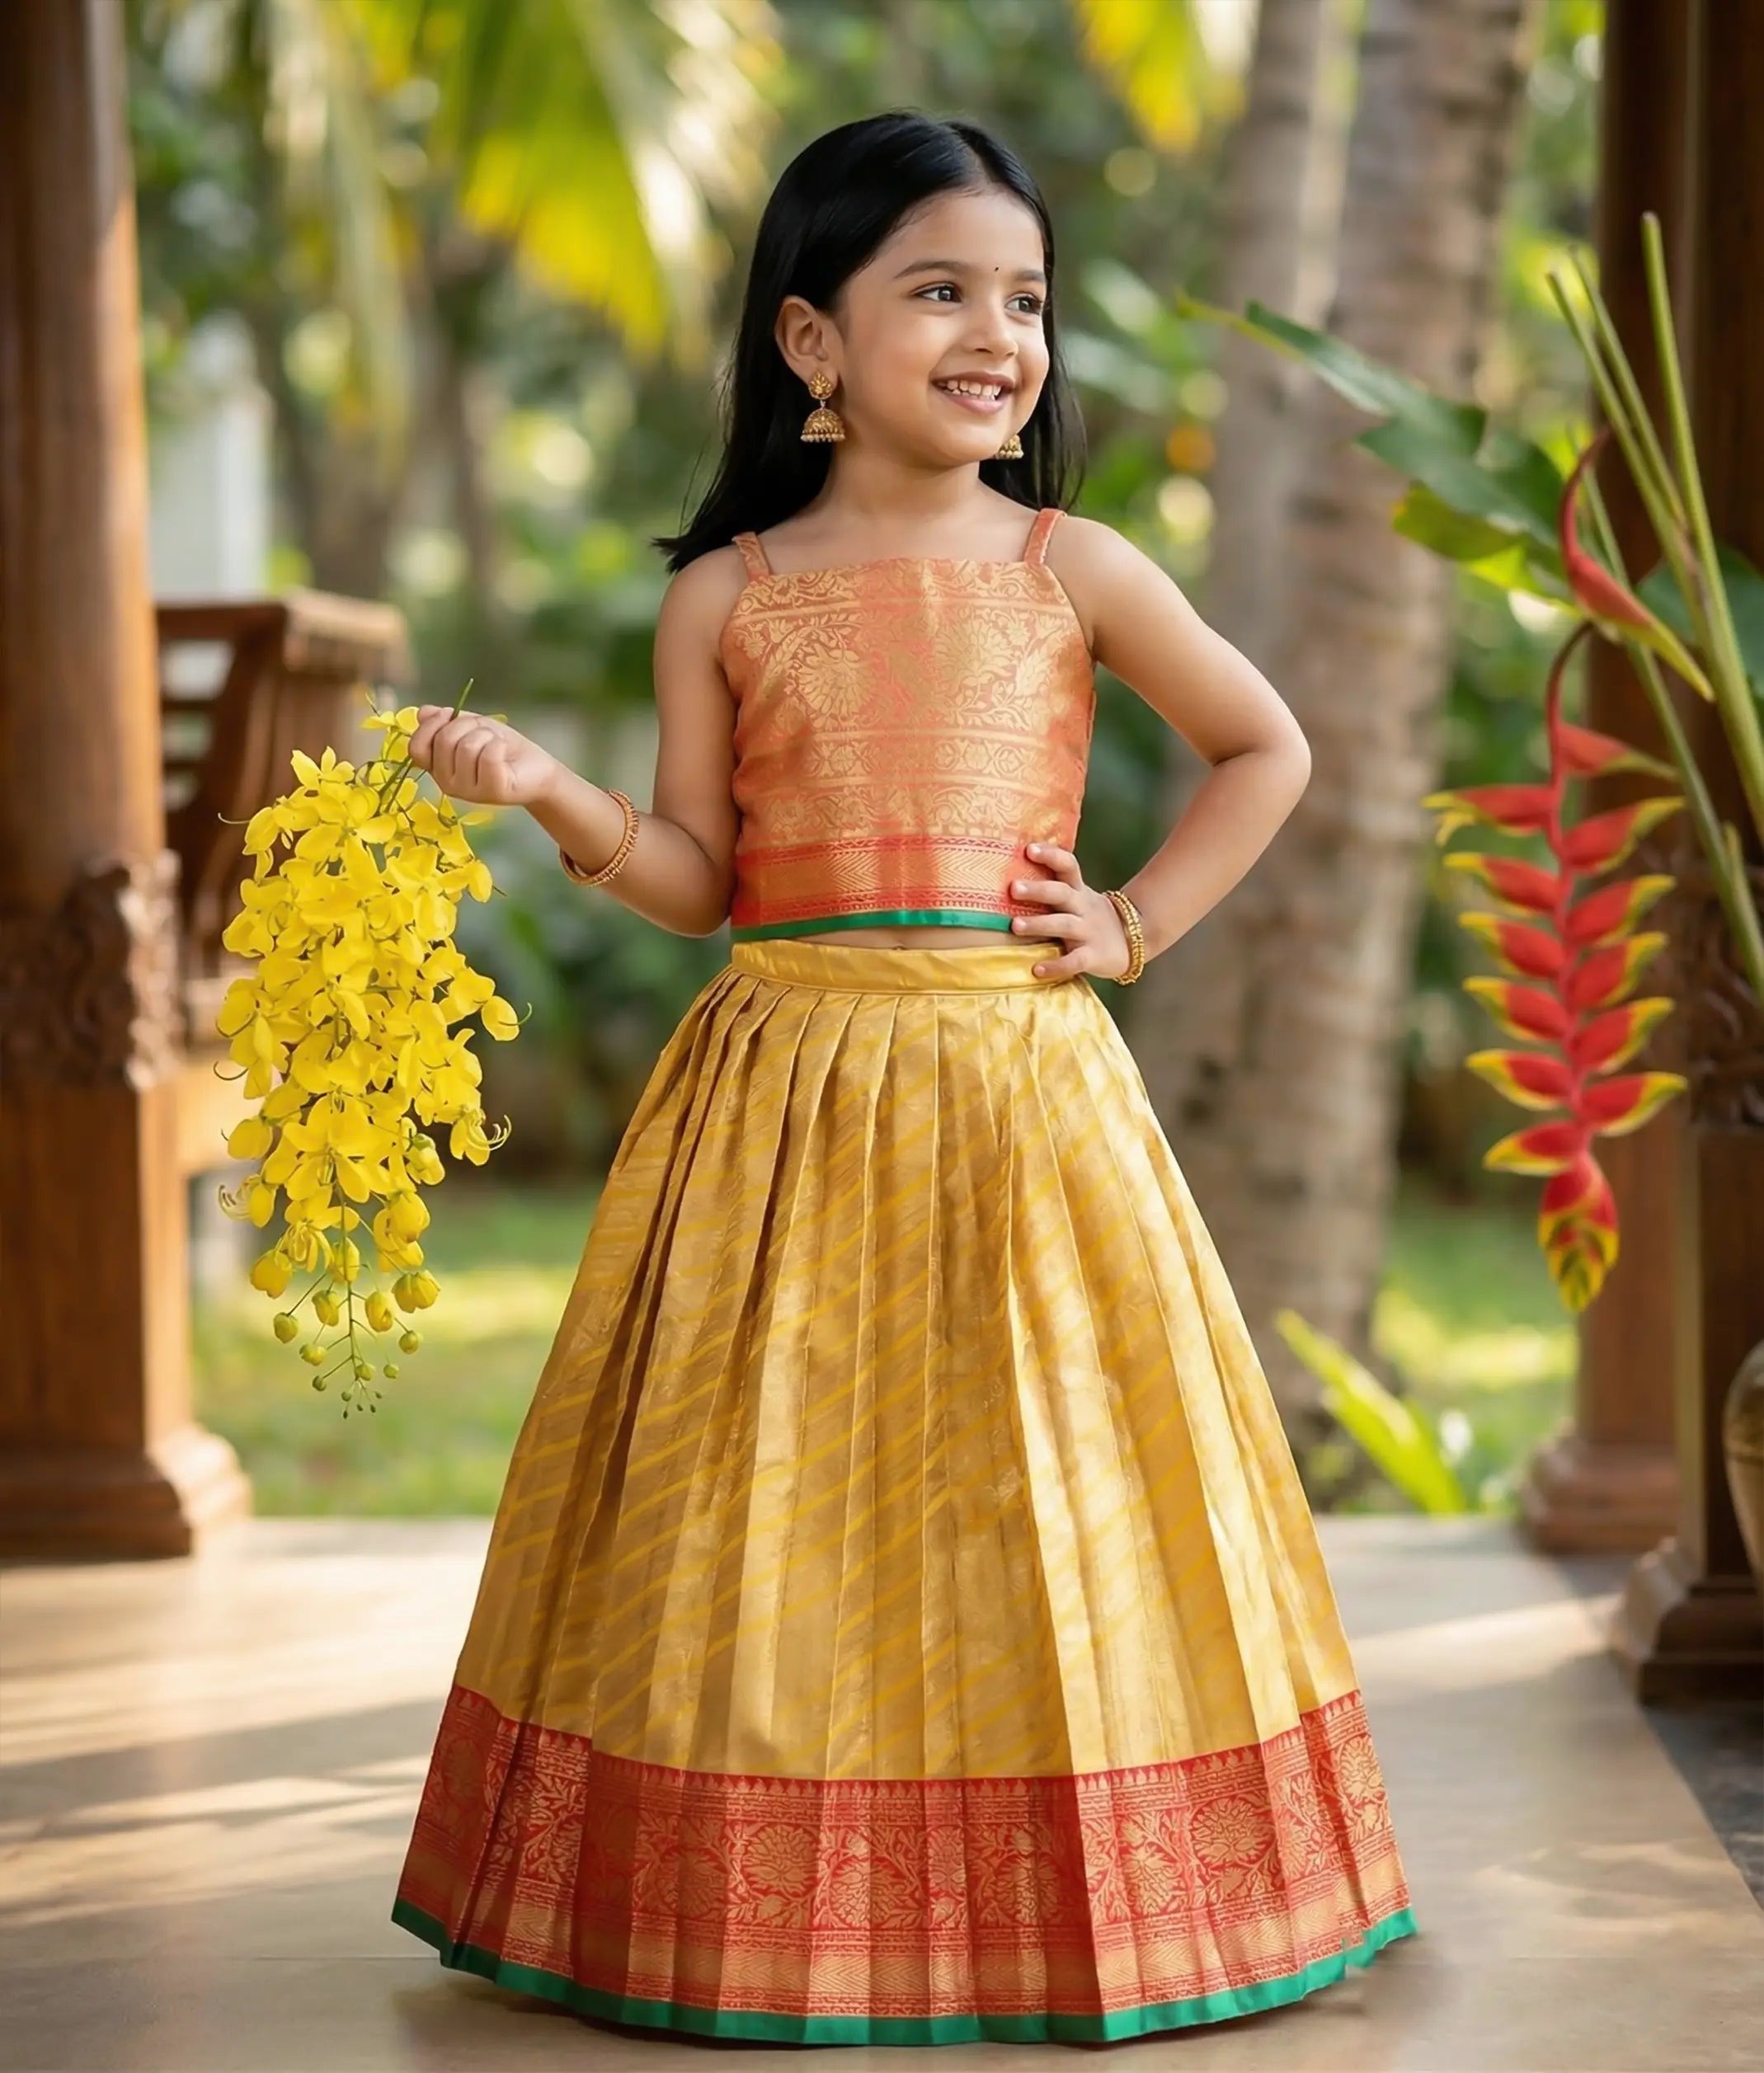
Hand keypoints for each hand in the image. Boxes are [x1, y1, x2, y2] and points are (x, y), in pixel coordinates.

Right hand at [406, 705, 559, 807]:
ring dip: (486, 735)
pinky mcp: (492, 791)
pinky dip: (499, 745)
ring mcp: (469, 792)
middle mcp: (448, 784)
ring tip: (497, 744)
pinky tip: (505, 753)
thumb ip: (446, 721)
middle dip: (467, 725)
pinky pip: (488, 755)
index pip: (417, 748)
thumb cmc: (502, 748)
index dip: (430, 726)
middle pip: (444, 741)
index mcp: (438, 769)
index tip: (449, 714)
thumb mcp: (471, 727)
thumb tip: (422, 712)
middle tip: (485, 733)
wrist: (536, 769)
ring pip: (467, 746)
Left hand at [1008, 842, 1133, 979]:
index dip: (1051, 856)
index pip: (1068, 865)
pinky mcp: (1092, 956)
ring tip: (1015, 925)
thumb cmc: (1089, 916)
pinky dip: (1056, 966)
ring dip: (1039, 924)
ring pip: (1064, 924)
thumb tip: (1009, 876)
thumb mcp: (1078, 896)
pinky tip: (1036, 969)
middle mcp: (1083, 907)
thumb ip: (1053, 888)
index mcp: (1078, 890)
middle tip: (1013, 888)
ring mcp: (1088, 932)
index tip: (1029, 849)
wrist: (1132, 940)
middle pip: (1061, 893)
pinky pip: (1074, 961)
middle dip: (1038, 890)